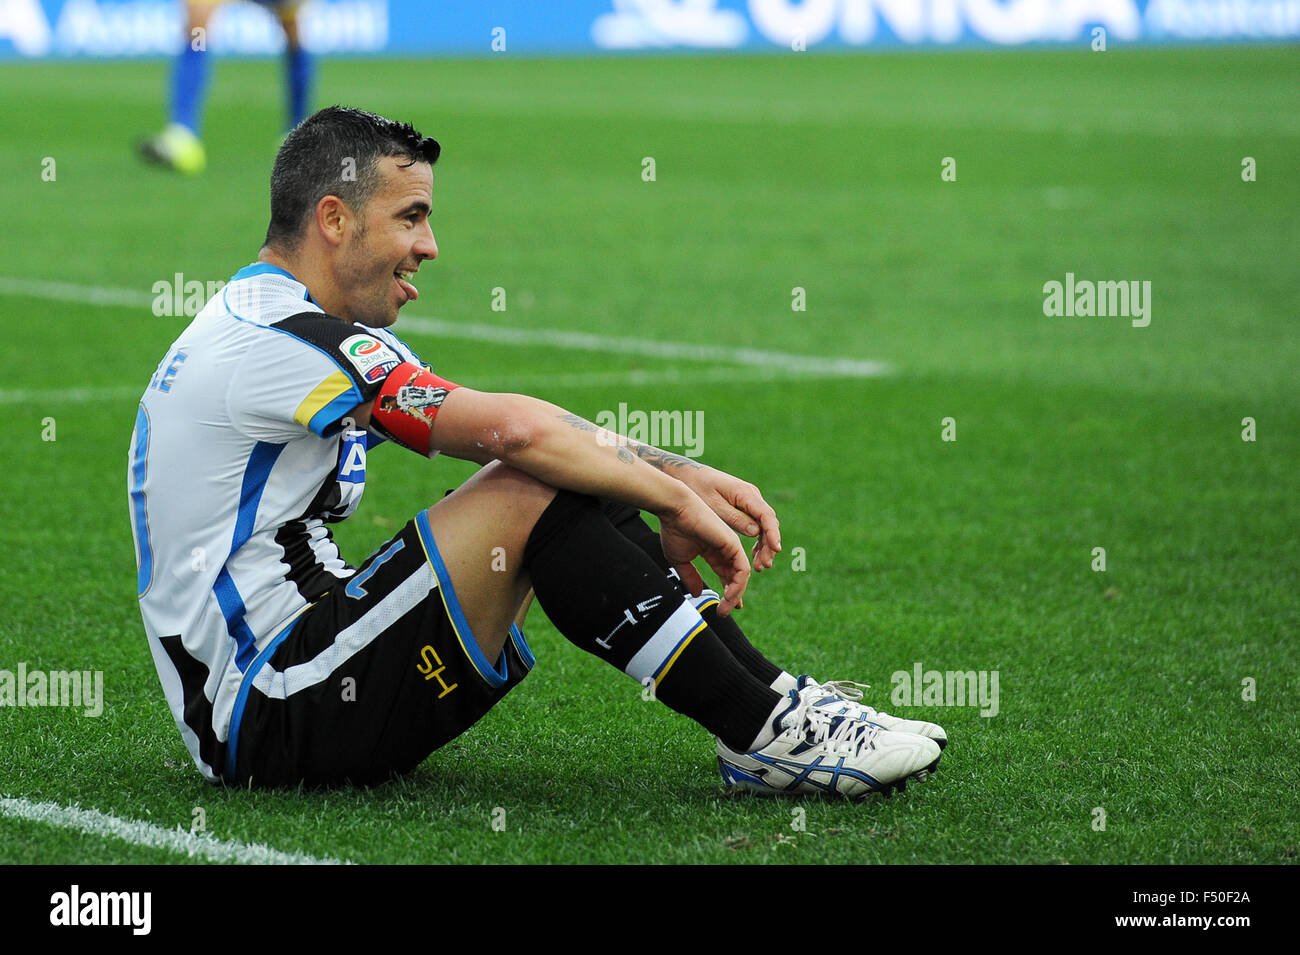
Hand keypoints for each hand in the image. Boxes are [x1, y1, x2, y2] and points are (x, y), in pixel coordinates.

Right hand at [657, 494, 750, 615]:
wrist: (674, 510)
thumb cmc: (674, 530)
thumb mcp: (680, 560)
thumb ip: (689, 576)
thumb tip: (697, 594)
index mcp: (714, 551)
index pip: (727, 574)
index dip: (728, 592)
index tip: (724, 608)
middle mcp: (726, 549)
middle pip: (736, 577)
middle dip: (733, 597)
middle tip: (724, 612)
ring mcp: (731, 547)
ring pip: (741, 576)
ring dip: (736, 595)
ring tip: (726, 608)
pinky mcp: (733, 545)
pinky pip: (742, 571)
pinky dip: (738, 586)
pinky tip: (730, 597)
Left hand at [675, 466, 781, 574]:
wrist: (687, 474)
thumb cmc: (697, 487)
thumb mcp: (713, 505)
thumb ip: (734, 518)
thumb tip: (756, 532)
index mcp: (745, 493)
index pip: (766, 515)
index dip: (772, 533)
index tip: (776, 549)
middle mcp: (752, 496)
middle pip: (768, 523)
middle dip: (768, 546)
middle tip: (763, 566)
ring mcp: (749, 502)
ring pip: (764, 526)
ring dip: (764, 547)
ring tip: (759, 566)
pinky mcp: (744, 507)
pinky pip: (756, 525)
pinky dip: (757, 541)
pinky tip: (754, 555)